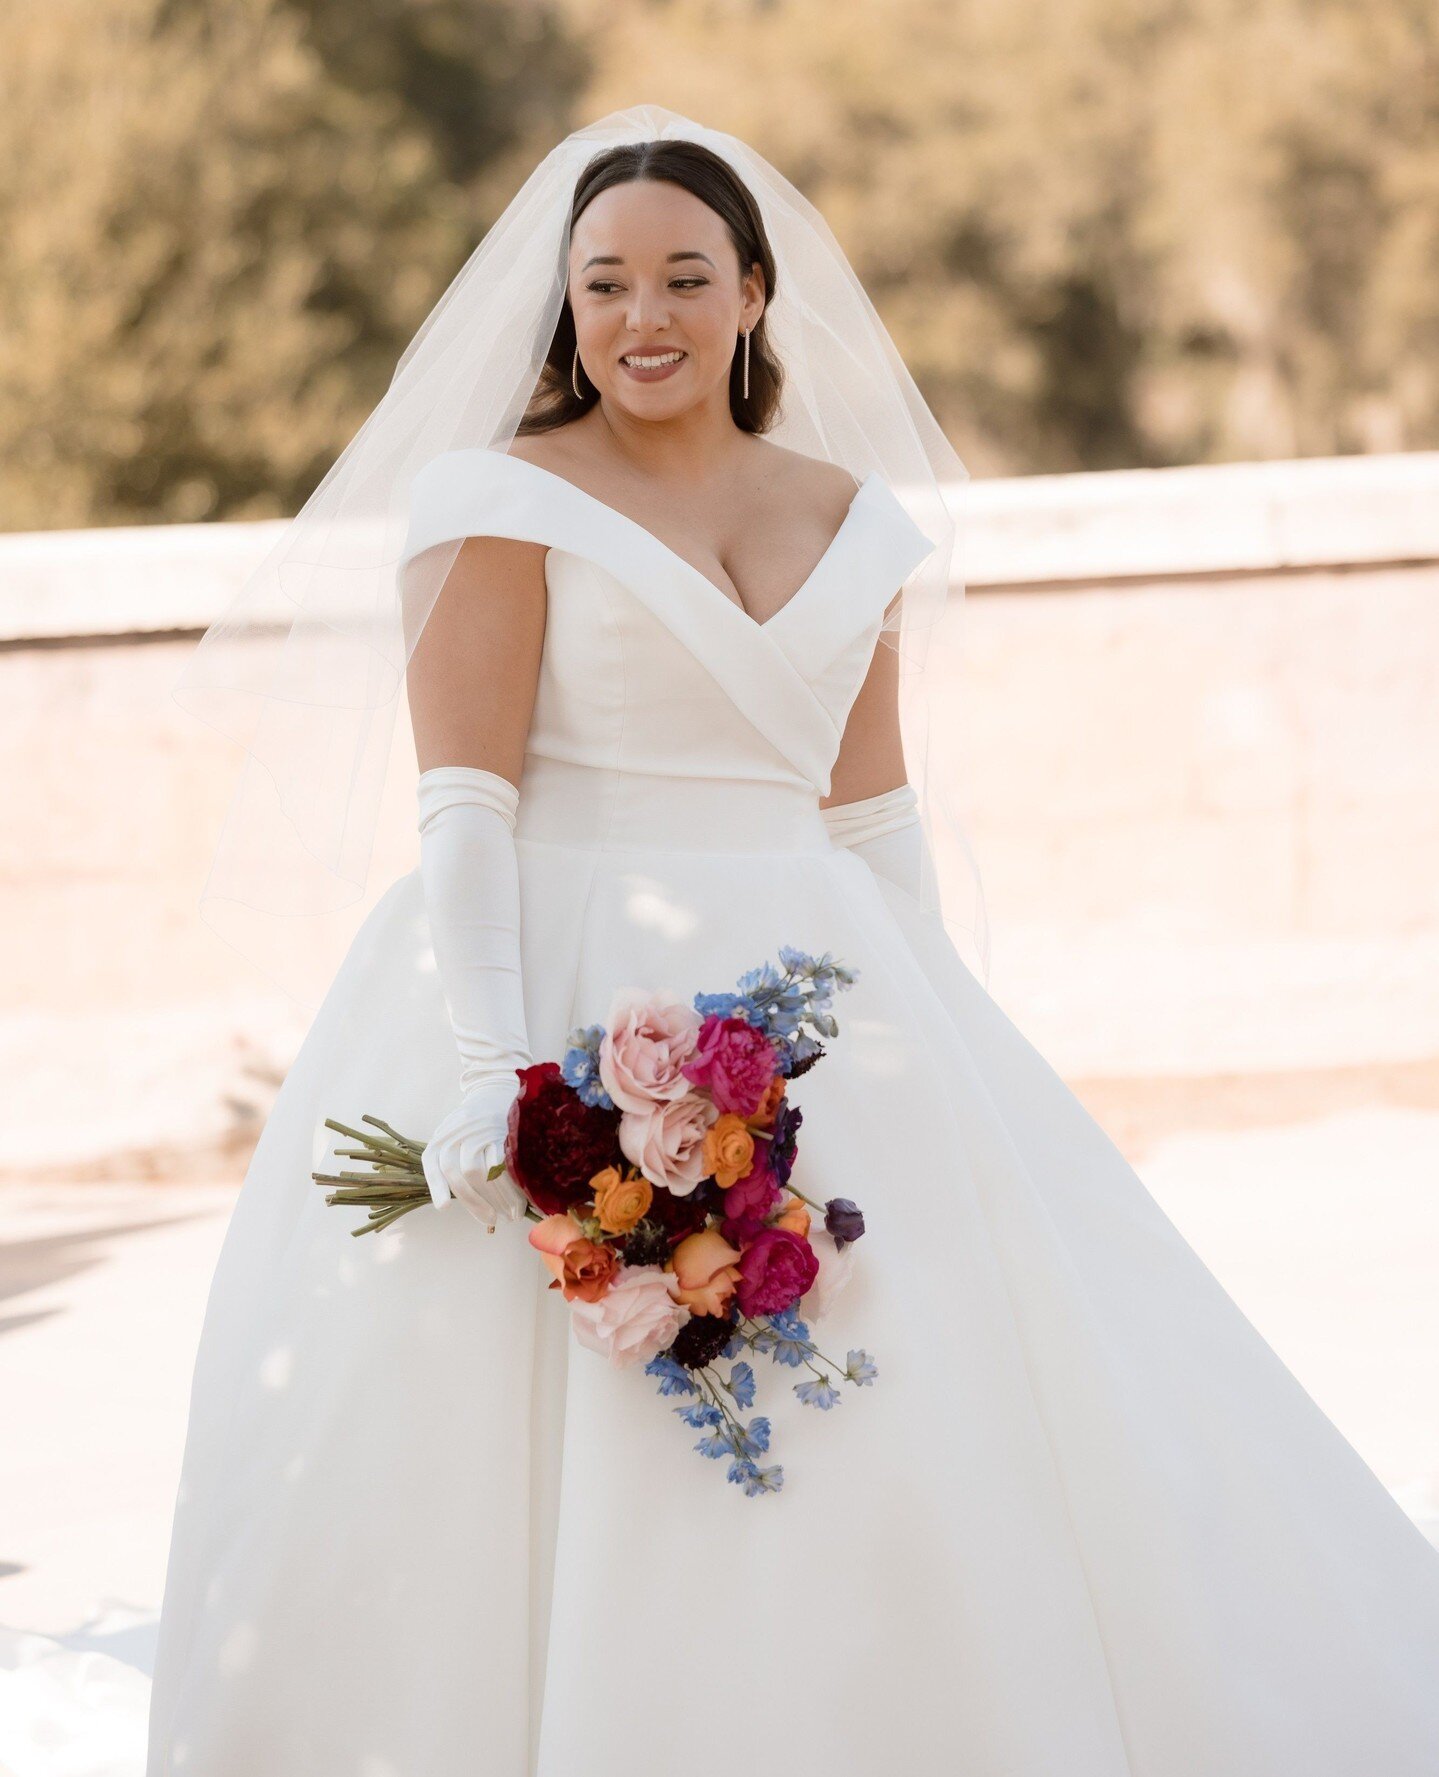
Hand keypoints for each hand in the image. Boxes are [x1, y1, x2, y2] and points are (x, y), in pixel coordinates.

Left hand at [421, 1078, 530, 1228]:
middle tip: (491, 1219)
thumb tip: (464, 1201)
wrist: (500, 1089)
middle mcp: (456, 1131)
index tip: (443, 1207)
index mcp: (442, 1135)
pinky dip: (509, 1187)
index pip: (434, 1162)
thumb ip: (453, 1160)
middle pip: (458, 1174)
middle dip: (474, 1203)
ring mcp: (478, 1131)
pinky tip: (518, 1198)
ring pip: (478, 1173)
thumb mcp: (456, 1134)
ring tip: (508, 1214)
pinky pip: (501, 1165)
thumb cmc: (477, 1122)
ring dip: (494, 1199)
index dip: (437, 1187)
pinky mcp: (500, 1131)